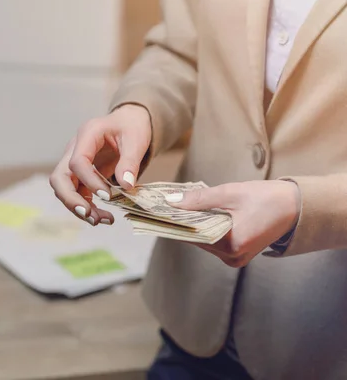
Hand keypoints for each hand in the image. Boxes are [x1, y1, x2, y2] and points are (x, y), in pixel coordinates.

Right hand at [49, 104, 151, 225]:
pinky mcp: (80, 175)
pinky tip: (103, 217)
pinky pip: (77, 194)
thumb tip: (126, 186)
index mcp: (87, 134)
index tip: (107, 196)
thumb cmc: (131, 127)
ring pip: (64, 189)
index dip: (89, 181)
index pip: (77, 162)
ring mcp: (74, 163)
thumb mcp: (136, 139)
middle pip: (59, 178)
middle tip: (88, 214)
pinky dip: (87, 207)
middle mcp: (74, 149)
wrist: (128, 122)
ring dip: (78, 207)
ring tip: (101, 220)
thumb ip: (130, 161)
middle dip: (71, 199)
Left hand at [165, 180, 300, 266]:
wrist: (296, 207)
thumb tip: (170, 201)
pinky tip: (195, 215)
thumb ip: (198, 199)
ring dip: (192, 226)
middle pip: (196, 239)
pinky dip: (204, 229)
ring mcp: (235, 259)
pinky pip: (213, 242)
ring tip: (176, 208)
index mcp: (232, 244)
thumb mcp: (230, 193)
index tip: (157, 211)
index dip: (174, 221)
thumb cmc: (266, 198)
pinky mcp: (237, 255)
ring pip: (203, 241)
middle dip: (182, 222)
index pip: (192, 234)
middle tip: (163, 206)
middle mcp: (232, 258)